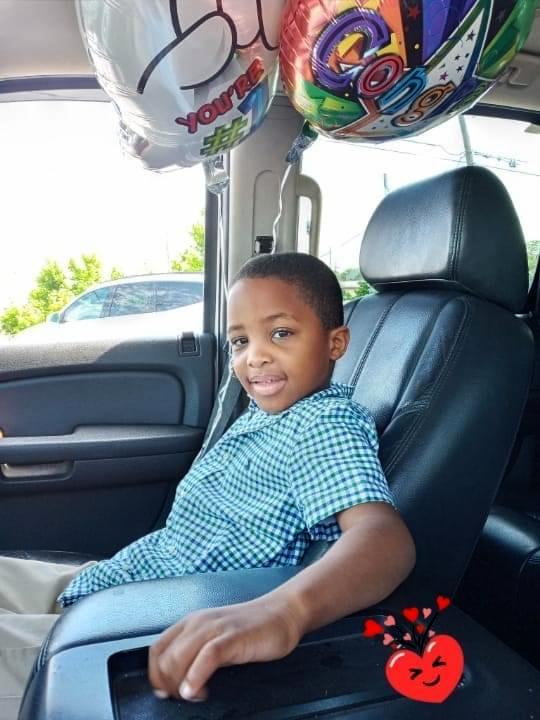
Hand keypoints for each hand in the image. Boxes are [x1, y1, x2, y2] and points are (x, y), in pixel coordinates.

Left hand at [148, 597, 301, 701]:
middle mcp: (199, 623)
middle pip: (165, 658)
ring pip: (180, 657)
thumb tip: (179, 684)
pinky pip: (207, 656)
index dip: (156, 675)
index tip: (165, 693)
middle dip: (169, 685)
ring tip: (194, 696)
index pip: (157, 650)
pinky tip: (197, 691)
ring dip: (179, 684)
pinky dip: (196, 676)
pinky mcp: (233, 636)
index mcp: (192, 623)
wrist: (283, 613)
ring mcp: (215, 628)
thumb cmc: (252, 630)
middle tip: (184, 698)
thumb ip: (198, 655)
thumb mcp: (217, 639)